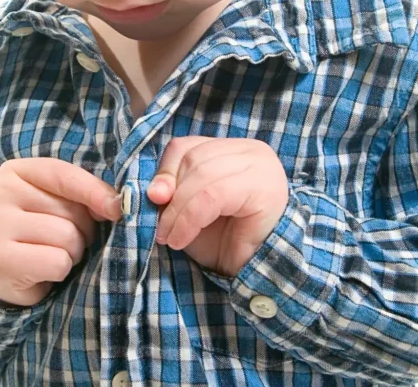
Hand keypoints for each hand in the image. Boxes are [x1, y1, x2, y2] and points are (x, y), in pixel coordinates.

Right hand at [0, 158, 121, 306]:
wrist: (1, 272)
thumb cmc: (37, 231)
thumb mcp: (57, 202)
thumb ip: (84, 195)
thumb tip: (116, 205)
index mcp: (16, 171)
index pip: (64, 175)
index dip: (96, 192)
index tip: (117, 209)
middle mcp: (0, 193)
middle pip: (71, 210)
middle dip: (81, 230)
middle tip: (60, 240)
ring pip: (67, 237)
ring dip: (72, 252)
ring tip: (51, 254)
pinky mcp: (1, 259)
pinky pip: (57, 262)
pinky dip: (61, 271)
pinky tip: (43, 271)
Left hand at [147, 137, 288, 277]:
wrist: (254, 271)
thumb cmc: (223, 240)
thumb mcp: (188, 210)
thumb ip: (172, 193)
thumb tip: (154, 191)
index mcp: (234, 149)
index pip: (187, 146)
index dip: (165, 171)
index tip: (155, 200)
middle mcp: (252, 151)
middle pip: (194, 158)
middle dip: (171, 195)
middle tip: (161, 228)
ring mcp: (261, 166)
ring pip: (202, 175)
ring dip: (178, 211)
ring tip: (170, 237)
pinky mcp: (263, 188)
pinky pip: (213, 195)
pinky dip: (189, 219)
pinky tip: (181, 239)